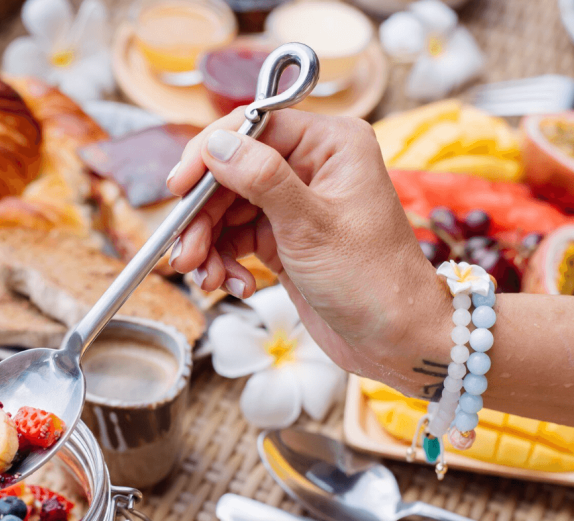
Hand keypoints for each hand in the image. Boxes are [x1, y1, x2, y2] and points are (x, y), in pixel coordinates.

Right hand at [167, 108, 448, 393]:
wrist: (394, 340)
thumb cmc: (372, 280)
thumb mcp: (311, 226)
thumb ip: (261, 179)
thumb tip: (216, 144)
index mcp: (332, 145)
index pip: (253, 127)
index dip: (209, 154)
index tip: (179, 186)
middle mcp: (313, 167)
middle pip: (232, 172)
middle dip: (203, 215)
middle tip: (185, 252)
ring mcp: (296, 204)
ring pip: (227, 210)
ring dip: (208, 244)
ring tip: (206, 278)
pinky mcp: (284, 239)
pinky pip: (235, 239)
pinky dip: (225, 262)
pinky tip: (234, 285)